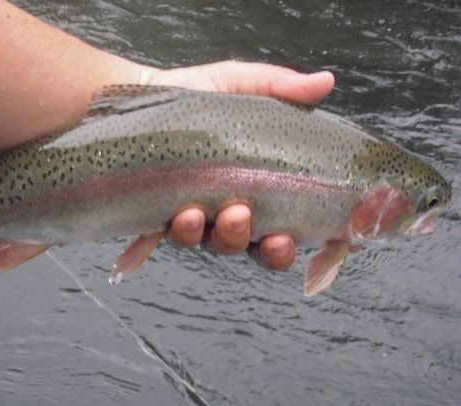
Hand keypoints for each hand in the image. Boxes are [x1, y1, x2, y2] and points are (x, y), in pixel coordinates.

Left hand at [140, 61, 334, 269]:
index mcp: (262, 187)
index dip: (317, 239)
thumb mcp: (239, 84)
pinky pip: (183, 237)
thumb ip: (280, 87)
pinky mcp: (169, 218)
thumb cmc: (195, 96)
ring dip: (233, 236)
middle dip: (274, 250)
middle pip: (264, 249)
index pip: (296, 224)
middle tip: (276, 236)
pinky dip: (189, 230)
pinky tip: (190, 213)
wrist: (142, 99)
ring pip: (225, 245)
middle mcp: (236, 210)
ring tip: (233, 214)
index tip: (337, 242)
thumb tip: (325, 82)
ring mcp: (203, 218)